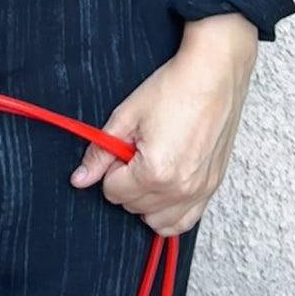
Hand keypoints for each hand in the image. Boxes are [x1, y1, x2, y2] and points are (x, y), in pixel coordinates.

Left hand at [70, 14, 257, 234]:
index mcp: (155, 172)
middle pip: (133, 207)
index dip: (111, 167)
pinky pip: (185, 221)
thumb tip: (80, 179)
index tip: (121, 147)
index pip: (113, 192)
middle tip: (136, 151)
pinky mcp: (213, 187)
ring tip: (150, 167)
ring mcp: (200, 192)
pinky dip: (170, 211)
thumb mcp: (126, 116)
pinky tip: (166, 186)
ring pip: (157, 221)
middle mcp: (180, 190)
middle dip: (126, 182)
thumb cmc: (174, 88)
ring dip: (146, 200)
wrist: (214, 74)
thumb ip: (100, 153)